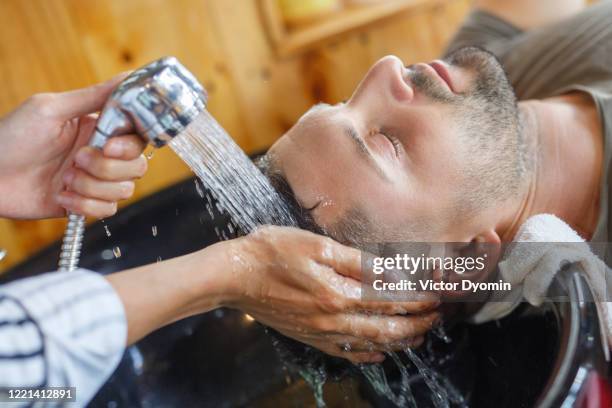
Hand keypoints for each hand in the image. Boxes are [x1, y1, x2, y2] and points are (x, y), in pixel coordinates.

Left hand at [0, 76, 146, 218]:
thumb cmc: (10, 138)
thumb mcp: (50, 109)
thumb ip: (93, 96)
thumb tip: (127, 76)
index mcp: (97, 128)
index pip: (138, 136)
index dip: (129, 144)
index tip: (108, 146)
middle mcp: (101, 154)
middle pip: (137, 165)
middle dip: (107, 168)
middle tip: (76, 160)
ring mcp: (94, 180)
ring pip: (124, 189)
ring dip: (93, 187)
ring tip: (65, 179)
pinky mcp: (85, 204)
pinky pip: (108, 210)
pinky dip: (86, 206)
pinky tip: (62, 197)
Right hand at [221, 226, 439, 363]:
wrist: (234, 276)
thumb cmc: (273, 252)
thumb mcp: (316, 246)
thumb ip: (356, 261)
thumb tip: (391, 272)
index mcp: (338, 293)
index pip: (390, 301)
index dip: (417, 301)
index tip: (437, 298)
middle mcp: (333, 319)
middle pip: (385, 327)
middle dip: (416, 324)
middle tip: (438, 319)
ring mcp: (320, 332)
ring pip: (369, 343)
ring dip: (398, 341)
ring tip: (419, 337)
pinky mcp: (308, 337)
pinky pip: (344, 352)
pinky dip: (366, 354)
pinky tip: (377, 353)